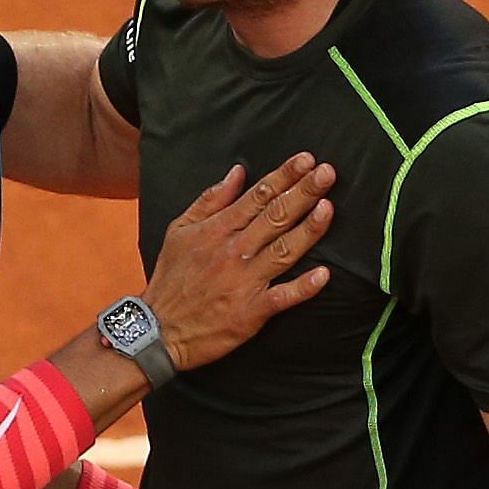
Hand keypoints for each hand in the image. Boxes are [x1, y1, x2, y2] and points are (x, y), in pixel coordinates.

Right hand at [142, 153, 333, 371]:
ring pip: (284, 251)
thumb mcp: (180, 230)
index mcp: (217, 230)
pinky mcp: (252, 312)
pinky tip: (324, 275)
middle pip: (276, 216)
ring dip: (309, 229)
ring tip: (329, 208)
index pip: (257, 196)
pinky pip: (282, 297)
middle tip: (327, 172)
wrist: (160, 328)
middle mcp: (235, 251)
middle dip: (304, 192)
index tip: (306, 160)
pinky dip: (304, 287)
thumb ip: (210, 200)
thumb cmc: (171, 278)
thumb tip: (238, 173)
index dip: (284, 176)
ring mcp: (245, 281)